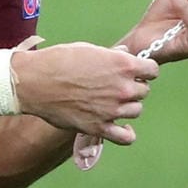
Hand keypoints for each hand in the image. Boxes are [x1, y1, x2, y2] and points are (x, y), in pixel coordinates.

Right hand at [12, 42, 157, 143]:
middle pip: (144, 91)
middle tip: (115, 86)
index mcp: (123, 65)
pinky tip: (121, 127)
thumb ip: (112, 56)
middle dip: (132, 88)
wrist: (35, 81)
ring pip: (136, 111)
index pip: (153, 70)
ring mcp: (112, 110)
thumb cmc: (59, 60)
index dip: (144, 70)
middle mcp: (122, 88)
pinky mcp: (99, 127)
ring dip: (127, 107)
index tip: (135, 72)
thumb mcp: (90, 49)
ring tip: (111, 102)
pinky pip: (126, 137)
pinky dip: (126, 134)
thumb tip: (125, 56)